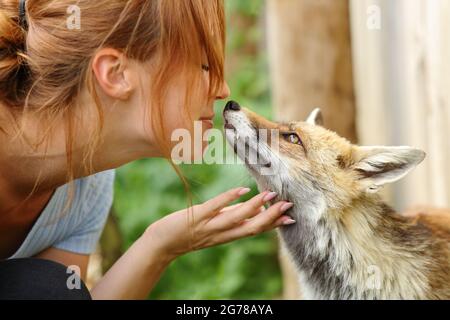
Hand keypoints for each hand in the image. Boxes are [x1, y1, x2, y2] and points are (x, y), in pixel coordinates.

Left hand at [143, 187, 294, 260]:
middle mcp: (221, 234)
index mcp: (228, 235)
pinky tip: (242, 190)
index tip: (291, 218)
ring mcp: (209, 226)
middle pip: (251, 228)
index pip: (255, 231)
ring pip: (236, 219)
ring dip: (254, 207)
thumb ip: (233, 217)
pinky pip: (214, 208)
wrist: (162, 243)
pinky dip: (229, 199)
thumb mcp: (216, 227)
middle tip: (288, 205)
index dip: (273, 225)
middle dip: (270, 217)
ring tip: (269, 195)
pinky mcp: (196, 217)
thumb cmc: (190, 232)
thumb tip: (254, 207)